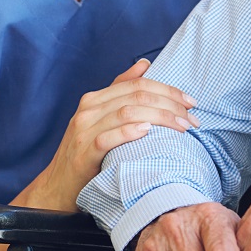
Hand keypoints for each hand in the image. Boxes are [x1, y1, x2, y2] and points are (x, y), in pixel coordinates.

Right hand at [25, 59, 198, 209]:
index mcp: (95, 99)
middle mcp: (88, 110)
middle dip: (170, 105)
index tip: (190, 102)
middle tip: (192, 118)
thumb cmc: (85, 154)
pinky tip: (148, 132)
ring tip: (182, 127)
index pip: (137, 84)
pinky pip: (107, 138)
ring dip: (160, 118)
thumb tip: (144, 63)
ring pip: (126, 113)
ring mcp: (84, 130)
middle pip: (136, 96)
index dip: (167, 90)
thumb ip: (121, 91)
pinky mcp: (82, 153)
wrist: (58, 187)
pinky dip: (129, 132)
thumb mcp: (101, 119)